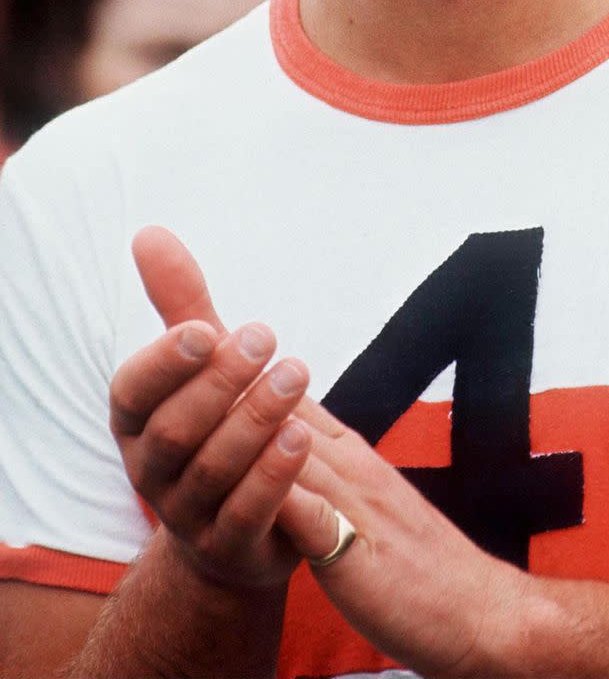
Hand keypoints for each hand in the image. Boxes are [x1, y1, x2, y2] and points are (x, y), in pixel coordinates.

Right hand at [110, 229, 313, 588]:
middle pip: (177, 430)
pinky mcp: (230, 548)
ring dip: (255, 419)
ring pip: (214, 470)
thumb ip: (183, 304)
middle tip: (269, 336)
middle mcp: (152, 472)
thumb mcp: (202, 366)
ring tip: (297, 373)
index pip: (132, 392)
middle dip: (223, 382)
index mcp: (137, 424)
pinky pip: (246, 515)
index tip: (208, 328)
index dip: (166, 362)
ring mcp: (188, 515)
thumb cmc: (217, 426)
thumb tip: (149, 233)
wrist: (237, 530)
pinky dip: (273, 474)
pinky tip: (302, 435)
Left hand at [126, 229, 529, 673]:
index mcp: (339, 451)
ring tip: (212, 372)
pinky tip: (260, 471)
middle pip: (281, 401)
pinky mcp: (358, 553)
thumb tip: (274, 428)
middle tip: (186, 314)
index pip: (280, 390)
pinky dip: (287, 492)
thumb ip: (309, 467)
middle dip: (232, 361)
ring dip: (253, 411)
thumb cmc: (407, 559)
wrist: (476, 612)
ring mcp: (353, 503)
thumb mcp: (350, 504)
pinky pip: (318, 521)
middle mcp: (344, 462)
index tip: (191, 311)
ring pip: (293, 447)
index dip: (235, 356)